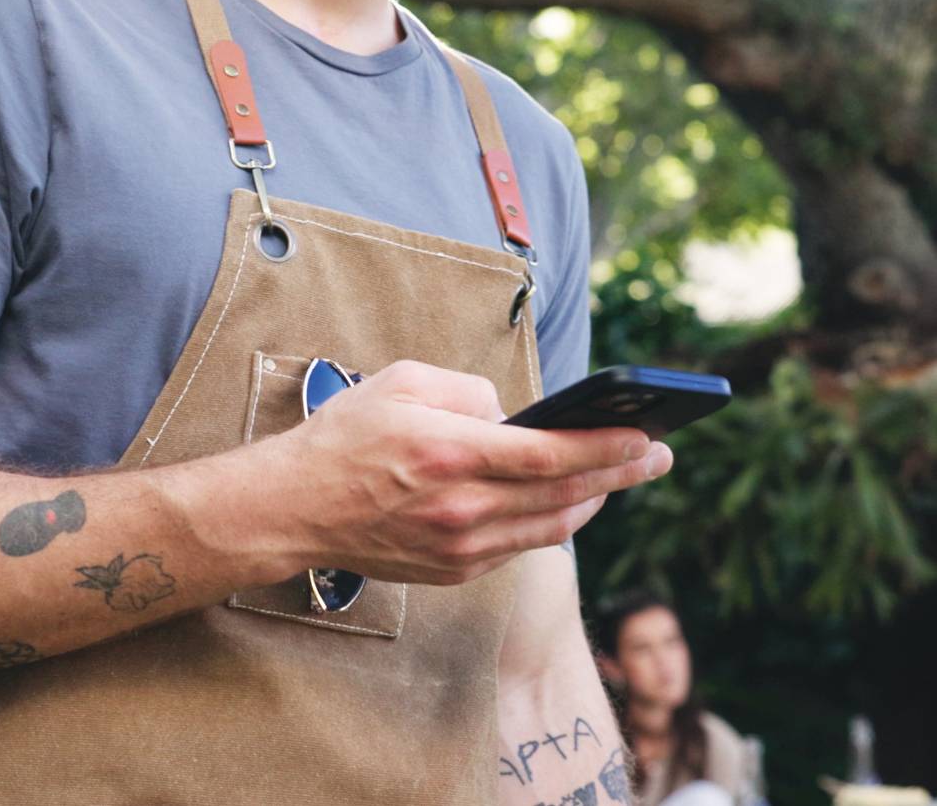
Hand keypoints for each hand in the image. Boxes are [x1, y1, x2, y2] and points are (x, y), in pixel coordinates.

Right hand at [257, 360, 672, 585]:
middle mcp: (462, 508)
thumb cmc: (344, 437)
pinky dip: (550, 522)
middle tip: (657, 456)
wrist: (295, 508)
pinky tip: (563, 503)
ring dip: (593, 502)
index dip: (607, 447)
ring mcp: (459, 547)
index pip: (551, 454)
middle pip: (565, 494)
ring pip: (550, 528)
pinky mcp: (453, 570)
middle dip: (621, 473)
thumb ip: (468, 391)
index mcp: (451, 454)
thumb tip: (511, 415)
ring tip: (619, 478)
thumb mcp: (402, 382)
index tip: (646, 436)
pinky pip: (519, 547)